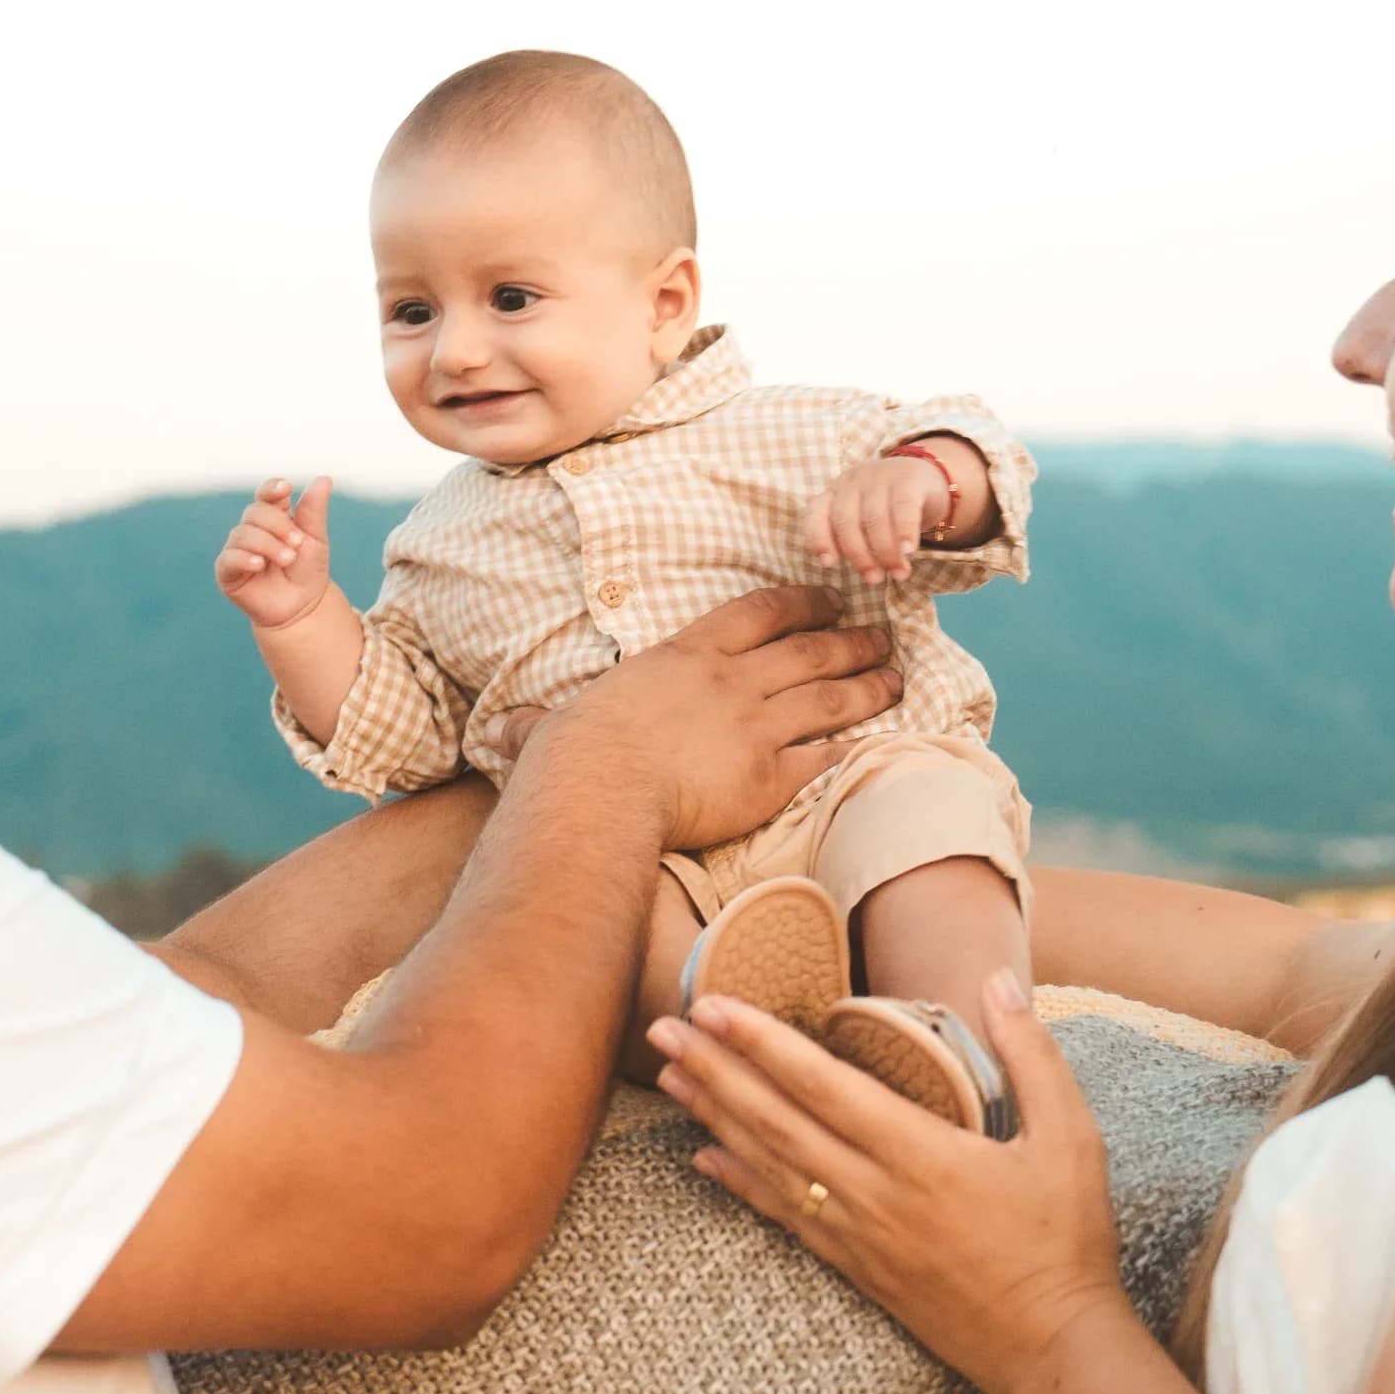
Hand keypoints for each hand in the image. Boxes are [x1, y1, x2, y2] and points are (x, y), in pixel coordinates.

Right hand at [217, 475, 335, 630]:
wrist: (302, 608)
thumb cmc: (307, 572)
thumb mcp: (315, 539)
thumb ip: (314, 510)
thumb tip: (324, 478)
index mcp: (274, 516)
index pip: (266, 494)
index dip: (273, 489)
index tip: (286, 489)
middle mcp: (252, 529)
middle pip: (255, 512)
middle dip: (278, 525)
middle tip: (297, 543)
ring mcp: (237, 549)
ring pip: (243, 534)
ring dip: (268, 544)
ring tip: (288, 559)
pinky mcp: (226, 571)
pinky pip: (229, 558)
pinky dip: (245, 558)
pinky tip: (260, 564)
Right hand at [540, 586, 900, 852]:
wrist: (599, 792)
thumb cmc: (572, 757)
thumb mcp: (555, 725)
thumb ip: (541, 725)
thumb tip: (497, 733)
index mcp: (688, 655)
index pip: (760, 613)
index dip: (802, 603)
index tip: (829, 601)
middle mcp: (733, 682)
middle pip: (811, 649)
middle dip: (853, 640)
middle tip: (885, 636)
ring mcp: (756, 728)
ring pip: (831, 697)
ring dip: (869, 686)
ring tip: (897, 680)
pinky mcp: (770, 778)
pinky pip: (822, 757)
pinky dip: (849, 747)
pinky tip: (869, 744)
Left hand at [646, 970, 1126, 1393]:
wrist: (1050, 1348)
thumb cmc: (1066, 1240)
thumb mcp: (1071, 1137)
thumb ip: (1032, 1054)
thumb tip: (1000, 980)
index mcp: (921, 1153)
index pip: (822, 1086)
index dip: (762, 1043)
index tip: (715, 1007)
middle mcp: (873, 1193)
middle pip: (775, 1121)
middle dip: (715, 1069)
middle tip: (662, 1027)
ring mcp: (858, 1235)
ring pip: (769, 1167)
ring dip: (715, 1118)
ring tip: (669, 1076)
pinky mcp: (856, 1267)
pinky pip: (783, 1217)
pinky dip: (740, 1184)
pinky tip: (704, 1161)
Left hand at [804, 442, 986, 582]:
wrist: (928, 477)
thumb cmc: (889, 509)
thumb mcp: (865, 521)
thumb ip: (854, 541)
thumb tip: (864, 573)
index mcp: (835, 493)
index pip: (816, 514)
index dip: (819, 539)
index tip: (828, 564)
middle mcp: (852, 481)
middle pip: (846, 522)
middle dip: (860, 556)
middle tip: (874, 579)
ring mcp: (879, 476)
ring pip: (875, 518)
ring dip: (886, 552)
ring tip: (898, 573)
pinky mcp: (908, 478)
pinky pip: (904, 508)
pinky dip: (904, 532)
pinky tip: (908, 551)